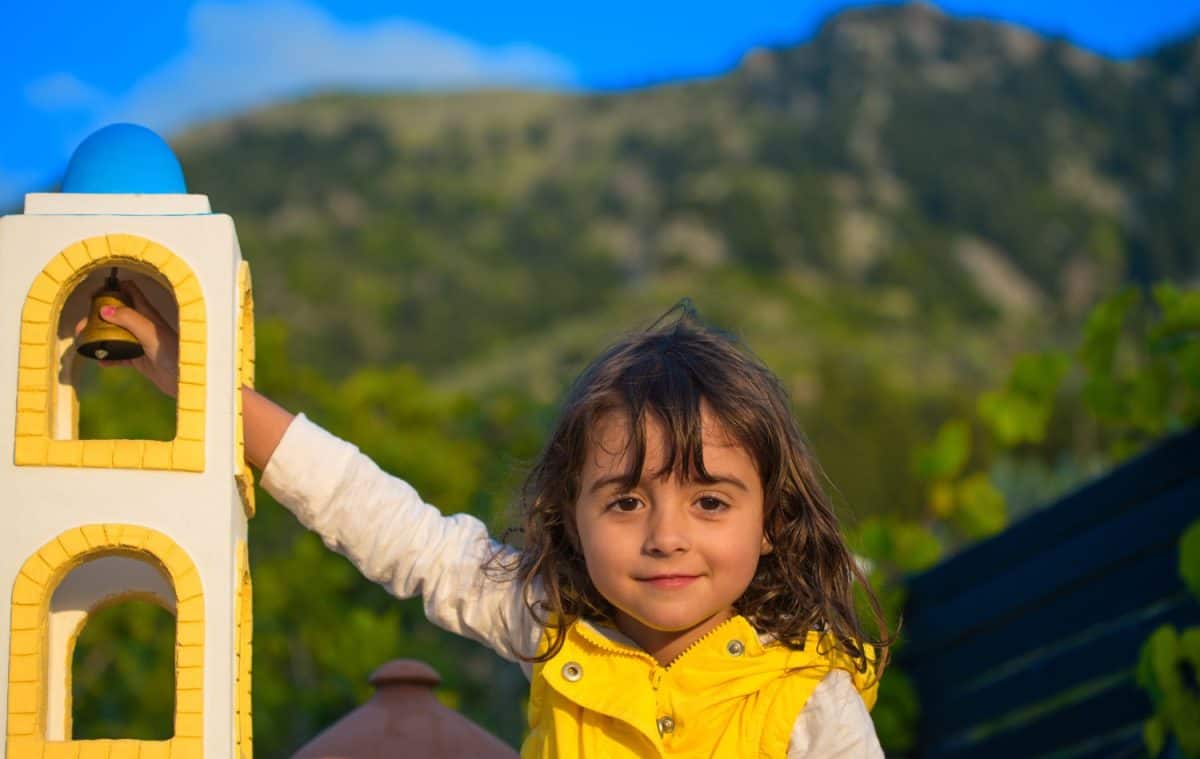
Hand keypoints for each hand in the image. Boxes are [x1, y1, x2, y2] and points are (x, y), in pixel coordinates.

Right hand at [74, 280, 179, 397]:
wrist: (184, 379)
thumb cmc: (173, 352)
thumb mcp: (149, 331)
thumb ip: (128, 319)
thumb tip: (103, 309)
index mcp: (146, 312)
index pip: (128, 291)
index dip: (112, 288)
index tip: (93, 295)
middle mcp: (142, 324)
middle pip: (115, 314)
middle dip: (96, 317)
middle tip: (82, 328)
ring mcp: (139, 342)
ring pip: (114, 334)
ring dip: (99, 337)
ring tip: (85, 344)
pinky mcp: (138, 359)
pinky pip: (118, 355)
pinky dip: (108, 357)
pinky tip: (101, 362)